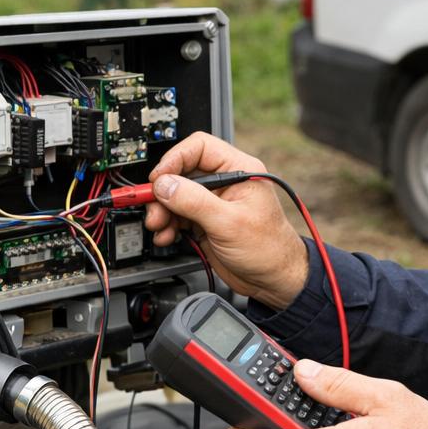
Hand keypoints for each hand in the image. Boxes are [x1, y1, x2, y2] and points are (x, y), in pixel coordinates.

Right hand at [145, 132, 309, 308]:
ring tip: (160, 226)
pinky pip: (178, 215)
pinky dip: (168, 225)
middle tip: (154, 208)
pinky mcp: (205, 222)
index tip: (158, 178)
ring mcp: (213, 202)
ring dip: (162, 211)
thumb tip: (165, 185)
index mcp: (239, 170)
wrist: (273, 280)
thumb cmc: (268, 249)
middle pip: (182, 173)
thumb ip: (194, 202)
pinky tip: (167, 236)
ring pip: (176, 195)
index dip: (175, 159)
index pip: (199, 148)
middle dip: (164, 191)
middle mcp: (225, 183)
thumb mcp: (229, 223)